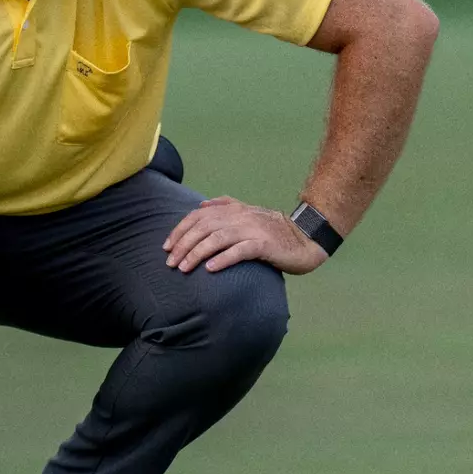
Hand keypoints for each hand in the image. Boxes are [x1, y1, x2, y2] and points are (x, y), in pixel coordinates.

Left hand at [164, 197, 328, 274]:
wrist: (306, 237)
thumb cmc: (274, 230)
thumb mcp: (248, 213)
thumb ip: (226, 206)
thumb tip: (202, 204)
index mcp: (233, 209)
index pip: (198, 216)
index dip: (180, 230)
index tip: (167, 247)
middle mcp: (240, 217)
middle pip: (203, 227)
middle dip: (183, 245)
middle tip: (170, 263)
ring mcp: (252, 230)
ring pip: (217, 239)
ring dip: (197, 253)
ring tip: (184, 268)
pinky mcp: (264, 245)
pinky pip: (239, 251)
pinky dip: (223, 259)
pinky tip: (210, 269)